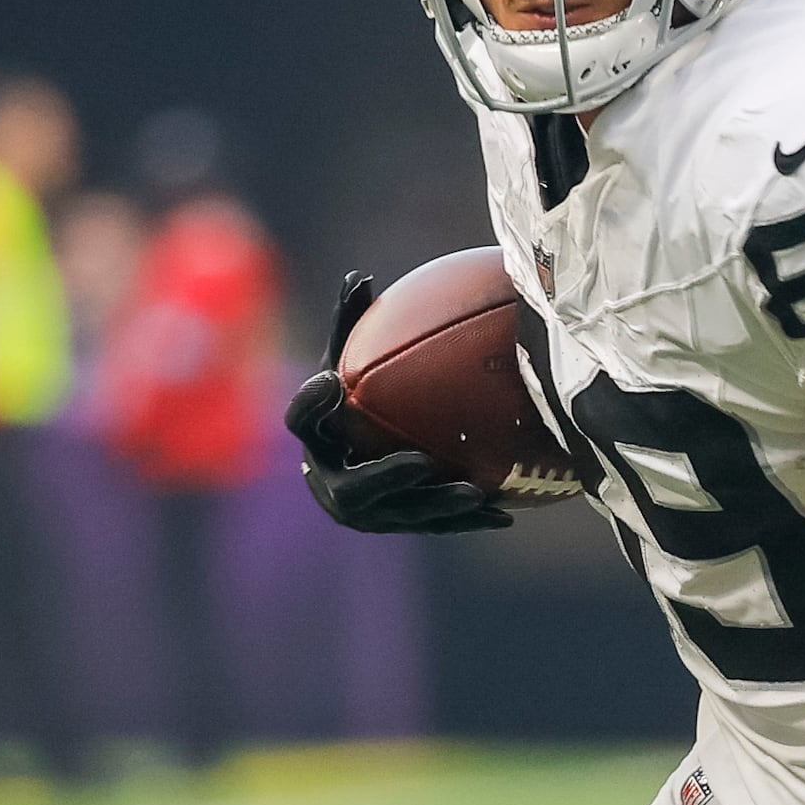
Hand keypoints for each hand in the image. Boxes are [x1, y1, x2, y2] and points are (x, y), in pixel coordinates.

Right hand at [287, 273, 510, 535]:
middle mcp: (330, 482)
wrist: (356, 457)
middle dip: (386, 478)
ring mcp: (364, 513)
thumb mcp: (351, 362)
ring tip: (474, 492)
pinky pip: (432, 526)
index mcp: (316, 438)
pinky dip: (467, 520)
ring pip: (400, 516)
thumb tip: (359, 277)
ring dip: (437, 505)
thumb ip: (352, 325)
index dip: (311, 405)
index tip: (333, 381)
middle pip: (351, 489)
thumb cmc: (354, 397)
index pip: (302, 422)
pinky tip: (503, 514)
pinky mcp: (395, 527)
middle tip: (419, 463)